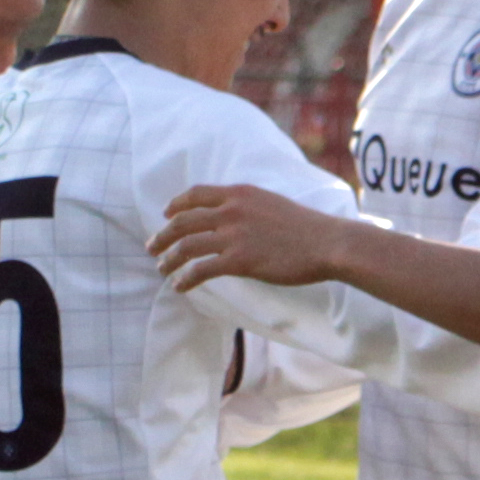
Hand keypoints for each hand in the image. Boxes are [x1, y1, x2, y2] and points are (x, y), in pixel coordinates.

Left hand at [153, 184, 350, 290]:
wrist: (327, 242)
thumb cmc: (307, 228)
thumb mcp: (273, 204)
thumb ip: (249, 207)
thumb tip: (235, 219)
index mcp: (240, 193)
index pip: (196, 194)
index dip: (176, 204)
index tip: (167, 214)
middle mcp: (231, 210)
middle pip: (183, 221)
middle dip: (163, 235)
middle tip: (152, 247)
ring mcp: (233, 235)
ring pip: (186, 246)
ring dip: (169, 259)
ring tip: (162, 269)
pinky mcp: (239, 260)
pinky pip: (200, 269)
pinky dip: (185, 278)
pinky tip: (180, 286)